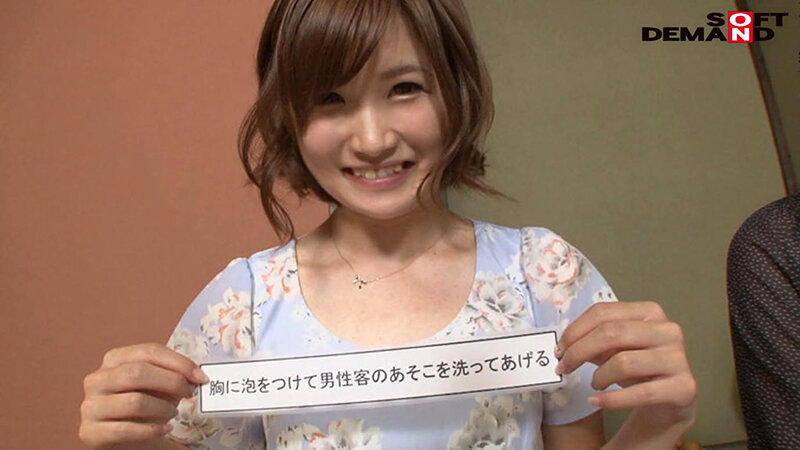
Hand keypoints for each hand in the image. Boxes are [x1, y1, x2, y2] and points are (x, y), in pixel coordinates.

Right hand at [79, 343, 208, 448]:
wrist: (124, 439)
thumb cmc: (143, 407)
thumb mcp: (157, 386)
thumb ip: (173, 375)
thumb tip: (196, 375)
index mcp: (114, 359)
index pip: (149, 351)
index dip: (179, 362)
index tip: (200, 376)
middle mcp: (97, 379)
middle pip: (138, 372)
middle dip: (172, 382)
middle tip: (189, 393)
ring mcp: (90, 406)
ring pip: (134, 401)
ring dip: (163, 408)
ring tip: (173, 412)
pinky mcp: (89, 432)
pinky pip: (124, 429)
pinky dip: (151, 430)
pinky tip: (164, 429)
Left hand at [555, 302, 695, 426]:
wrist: (669, 400)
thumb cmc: (638, 368)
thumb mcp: (614, 349)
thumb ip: (593, 340)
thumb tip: (563, 344)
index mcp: (650, 312)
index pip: (603, 312)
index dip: (575, 330)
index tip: (560, 348)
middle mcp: (668, 331)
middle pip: (612, 333)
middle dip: (579, 351)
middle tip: (563, 367)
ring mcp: (678, 359)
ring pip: (625, 362)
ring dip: (599, 376)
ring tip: (594, 384)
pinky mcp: (684, 387)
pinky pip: (641, 393)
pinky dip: (612, 399)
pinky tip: (597, 401)